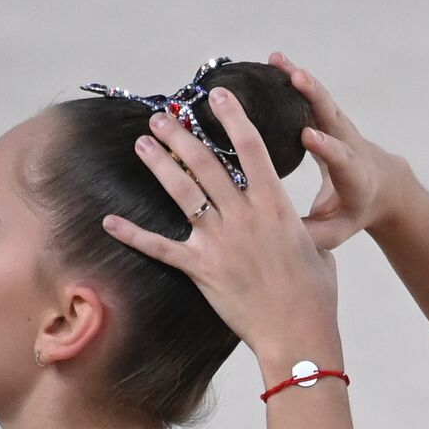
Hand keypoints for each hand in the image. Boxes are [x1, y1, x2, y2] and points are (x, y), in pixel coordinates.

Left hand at [101, 88, 339, 370]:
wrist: (298, 333)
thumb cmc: (316, 296)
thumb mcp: (318, 251)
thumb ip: (302, 231)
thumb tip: (297, 229)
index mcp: (276, 205)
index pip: (251, 148)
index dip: (233, 116)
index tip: (218, 95)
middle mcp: (244, 216)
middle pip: (206, 163)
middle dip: (181, 135)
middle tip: (163, 118)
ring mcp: (219, 241)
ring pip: (182, 192)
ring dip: (160, 164)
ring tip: (142, 144)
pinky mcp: (201, 269)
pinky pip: (160, 247)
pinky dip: (132, 234)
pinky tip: (109, 220)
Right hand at [269, 51, 413, 250]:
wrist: (382, 187)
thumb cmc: (355, 212)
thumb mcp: (338, 231)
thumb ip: (313, 236)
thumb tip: (280, 240)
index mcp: (353, 174)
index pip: (339, 157)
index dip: (325, 146)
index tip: (308, 136)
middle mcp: (349, 145)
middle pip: (332, 117)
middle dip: (316, 97)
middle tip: (296, 77)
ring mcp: (340, 128)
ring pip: (321, 100)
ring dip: (300, 79)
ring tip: (276, 60)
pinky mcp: (329, 118)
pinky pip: (312, 95)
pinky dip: (295, 77)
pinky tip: (274, 61)